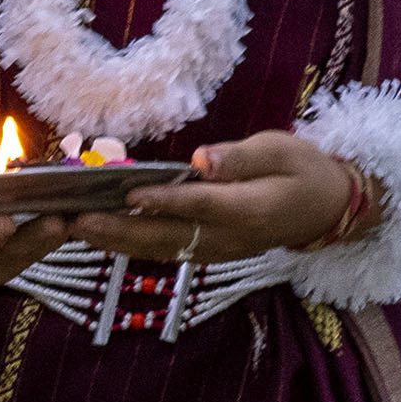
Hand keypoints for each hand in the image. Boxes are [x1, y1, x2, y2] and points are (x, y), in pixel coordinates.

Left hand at [97, 127, 368, 268]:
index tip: (127, 194)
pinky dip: (131, 246)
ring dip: (116, 243)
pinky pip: (167, 252)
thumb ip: (240, 158)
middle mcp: (229, 237)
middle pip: (168, 237)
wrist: (326, 209)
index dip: (163, 201)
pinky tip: (100, 235)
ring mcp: (218, 250)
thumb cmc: (302, 168)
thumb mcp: (280, 149)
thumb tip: (201, 160)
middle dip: (118, 231)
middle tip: (74, 220)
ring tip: (74, 229)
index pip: (200, 205)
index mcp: (250, 208)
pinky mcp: (209, 252)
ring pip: (161, 250)